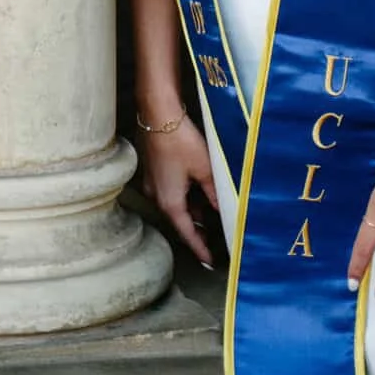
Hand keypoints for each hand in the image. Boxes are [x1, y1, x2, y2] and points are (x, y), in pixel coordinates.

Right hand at [140, 115, 218, 267]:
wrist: (158, 113)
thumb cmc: (180, 140)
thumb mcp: (205, 168)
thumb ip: (214, 192)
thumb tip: (222, 209)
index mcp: (169, 202)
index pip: (187, 233)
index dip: (199, 247)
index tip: (209, 261)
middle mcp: (156, 196)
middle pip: (179, 219)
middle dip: (196, 229)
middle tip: (214, 238)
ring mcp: (152, 183)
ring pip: (175, 204)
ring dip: (191, 209)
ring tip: (211, 213)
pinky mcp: (152, 170)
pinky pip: (170, 191)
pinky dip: (184, 195)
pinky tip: (198, 189)